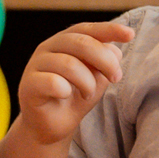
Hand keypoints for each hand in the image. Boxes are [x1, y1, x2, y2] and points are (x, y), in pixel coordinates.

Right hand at [15, 22, 135, 144]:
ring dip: (87, 82)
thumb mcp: (97, 79)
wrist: (52, 128)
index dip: (109, 30)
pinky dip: (65, 90)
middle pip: (81, 43)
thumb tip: (115, 50)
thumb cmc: (75, 99)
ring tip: (88, 94)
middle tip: (116, 78)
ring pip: (69, 64)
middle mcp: (49, 47)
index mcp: (65, 41)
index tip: (130, 35)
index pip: (87, 29)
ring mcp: (36, 64)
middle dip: (105, 60)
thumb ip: (105, 63)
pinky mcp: (28, 85)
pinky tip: (66, 95)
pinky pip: (52, 82)